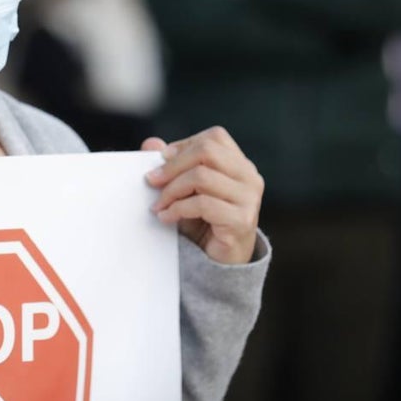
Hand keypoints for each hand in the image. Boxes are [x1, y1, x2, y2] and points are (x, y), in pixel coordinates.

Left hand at [143, 127, 263, 264]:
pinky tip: (167, 218)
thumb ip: (171, 165)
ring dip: (172, 190)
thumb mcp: (185, 190)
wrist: (221, 263)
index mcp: (240, 164)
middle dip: (173, 165)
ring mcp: (249, 198)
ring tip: (158, 204)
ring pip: (202, 176)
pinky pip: (203, 204)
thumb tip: (150, 143)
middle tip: (151, 180)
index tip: (161, 161)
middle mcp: (249, 177)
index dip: (184, 146)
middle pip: (207, 151)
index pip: (214, 137)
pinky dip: (178, 209)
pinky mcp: (242, 220)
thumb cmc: (204, 222)